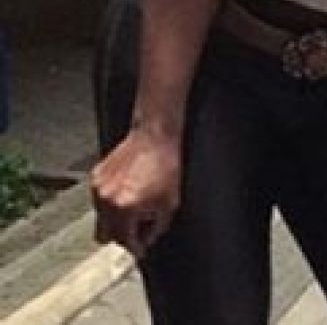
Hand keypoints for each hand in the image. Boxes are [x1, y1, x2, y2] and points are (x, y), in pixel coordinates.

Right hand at [91, 127, 181, 257]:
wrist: (154, 139)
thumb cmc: (165, 168)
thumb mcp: (169, 204)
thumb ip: (156, 228)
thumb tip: (147, 240)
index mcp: (125, 208)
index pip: (124, 240)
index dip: (135, 248)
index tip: (140, 251)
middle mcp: (106, 200)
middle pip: (105, 234)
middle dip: (122, 236)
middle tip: (137, 231)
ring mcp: (98, 189)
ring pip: (101, 218)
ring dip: (116, 218)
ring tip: (135, 205)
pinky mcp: (94, 178)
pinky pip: (100, 200)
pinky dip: (112, 202)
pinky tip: (128, 191)